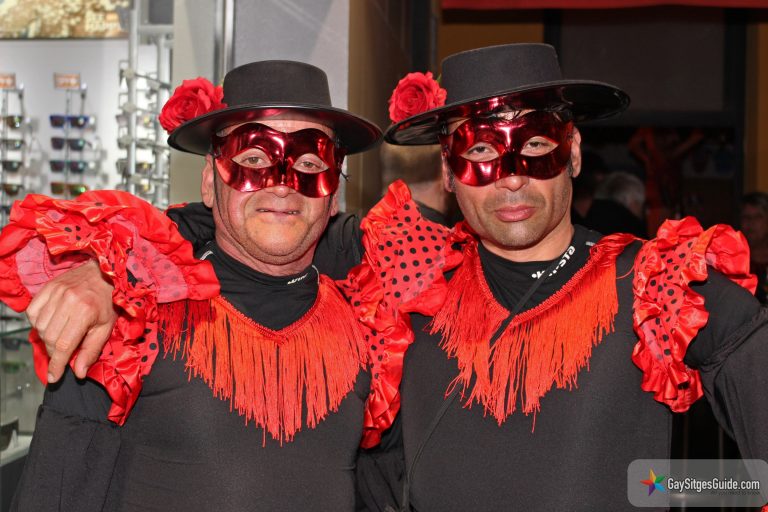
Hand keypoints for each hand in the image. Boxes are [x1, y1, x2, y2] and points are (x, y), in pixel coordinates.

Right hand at [26, 259, 116, 382]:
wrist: (103, 273)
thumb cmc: (107, 303)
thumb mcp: (106, 328)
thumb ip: (92, 350)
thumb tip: (79, 373)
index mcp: (85, 312)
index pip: (64, 345)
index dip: (57, 364)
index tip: (54, 377)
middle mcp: (68, 301)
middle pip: (50, 337)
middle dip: (54, 352)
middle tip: (61, 355)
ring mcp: (56, 292)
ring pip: (40, 327)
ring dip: (46, 338)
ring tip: (58, 338)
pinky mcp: (47, 287)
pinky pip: (32, 312)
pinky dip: (37, 323)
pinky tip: (50, 324)